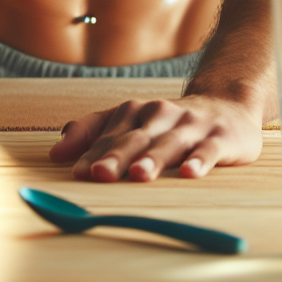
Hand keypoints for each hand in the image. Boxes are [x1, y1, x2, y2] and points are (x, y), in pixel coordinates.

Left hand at [48, 95, 262, 181]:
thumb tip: (56, 152)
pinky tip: (189, 174)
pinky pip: (208, 150)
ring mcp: (190, 125)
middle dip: (116, 157)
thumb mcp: (130, 123)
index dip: (92, 154)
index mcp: (134, 112)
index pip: (108, 136)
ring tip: (138, 175)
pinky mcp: (220, 137)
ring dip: (153, 159)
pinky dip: (199, 161)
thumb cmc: (168, 124)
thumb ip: (92, 134)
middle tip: (100, 174)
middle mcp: (159, 114)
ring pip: (168, 143)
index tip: (77, 173)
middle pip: (134, 138)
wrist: (225, 106)